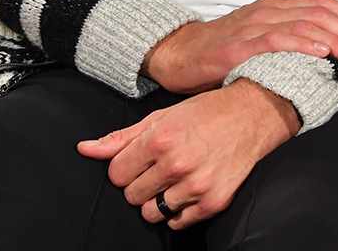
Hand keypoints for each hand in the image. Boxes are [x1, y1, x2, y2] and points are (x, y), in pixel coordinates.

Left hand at [77, 79, 298, 229]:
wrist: (252, 115)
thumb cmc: (204, 113)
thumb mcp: (160, 117)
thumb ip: (121, 137)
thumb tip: (85, 150)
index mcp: (159, 140)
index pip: (116, 174)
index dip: (125, 168)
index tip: (140, 161)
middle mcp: (176, 164)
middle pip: (131, 196)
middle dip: (140, 184)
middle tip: (159, 168)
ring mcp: (196, 185)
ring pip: (152, 213)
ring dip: (158, 200)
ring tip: (173, 180)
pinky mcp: (213, 201)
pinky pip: (178, 223)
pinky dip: (179, 211)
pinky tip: (189, 190)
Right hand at [142, 0, 337, 93]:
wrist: (179, 53)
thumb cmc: (221, 50)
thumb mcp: (259, 37)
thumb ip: (287, 39)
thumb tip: (326, 53)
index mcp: (275, 8)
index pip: (321, 3)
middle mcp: (268, 11)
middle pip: (319, 13)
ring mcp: (254, 26)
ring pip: (304, 24)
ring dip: (334, 40)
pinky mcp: (240, 46)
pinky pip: (277, 40)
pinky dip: (303, 44)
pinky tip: (320, 52)